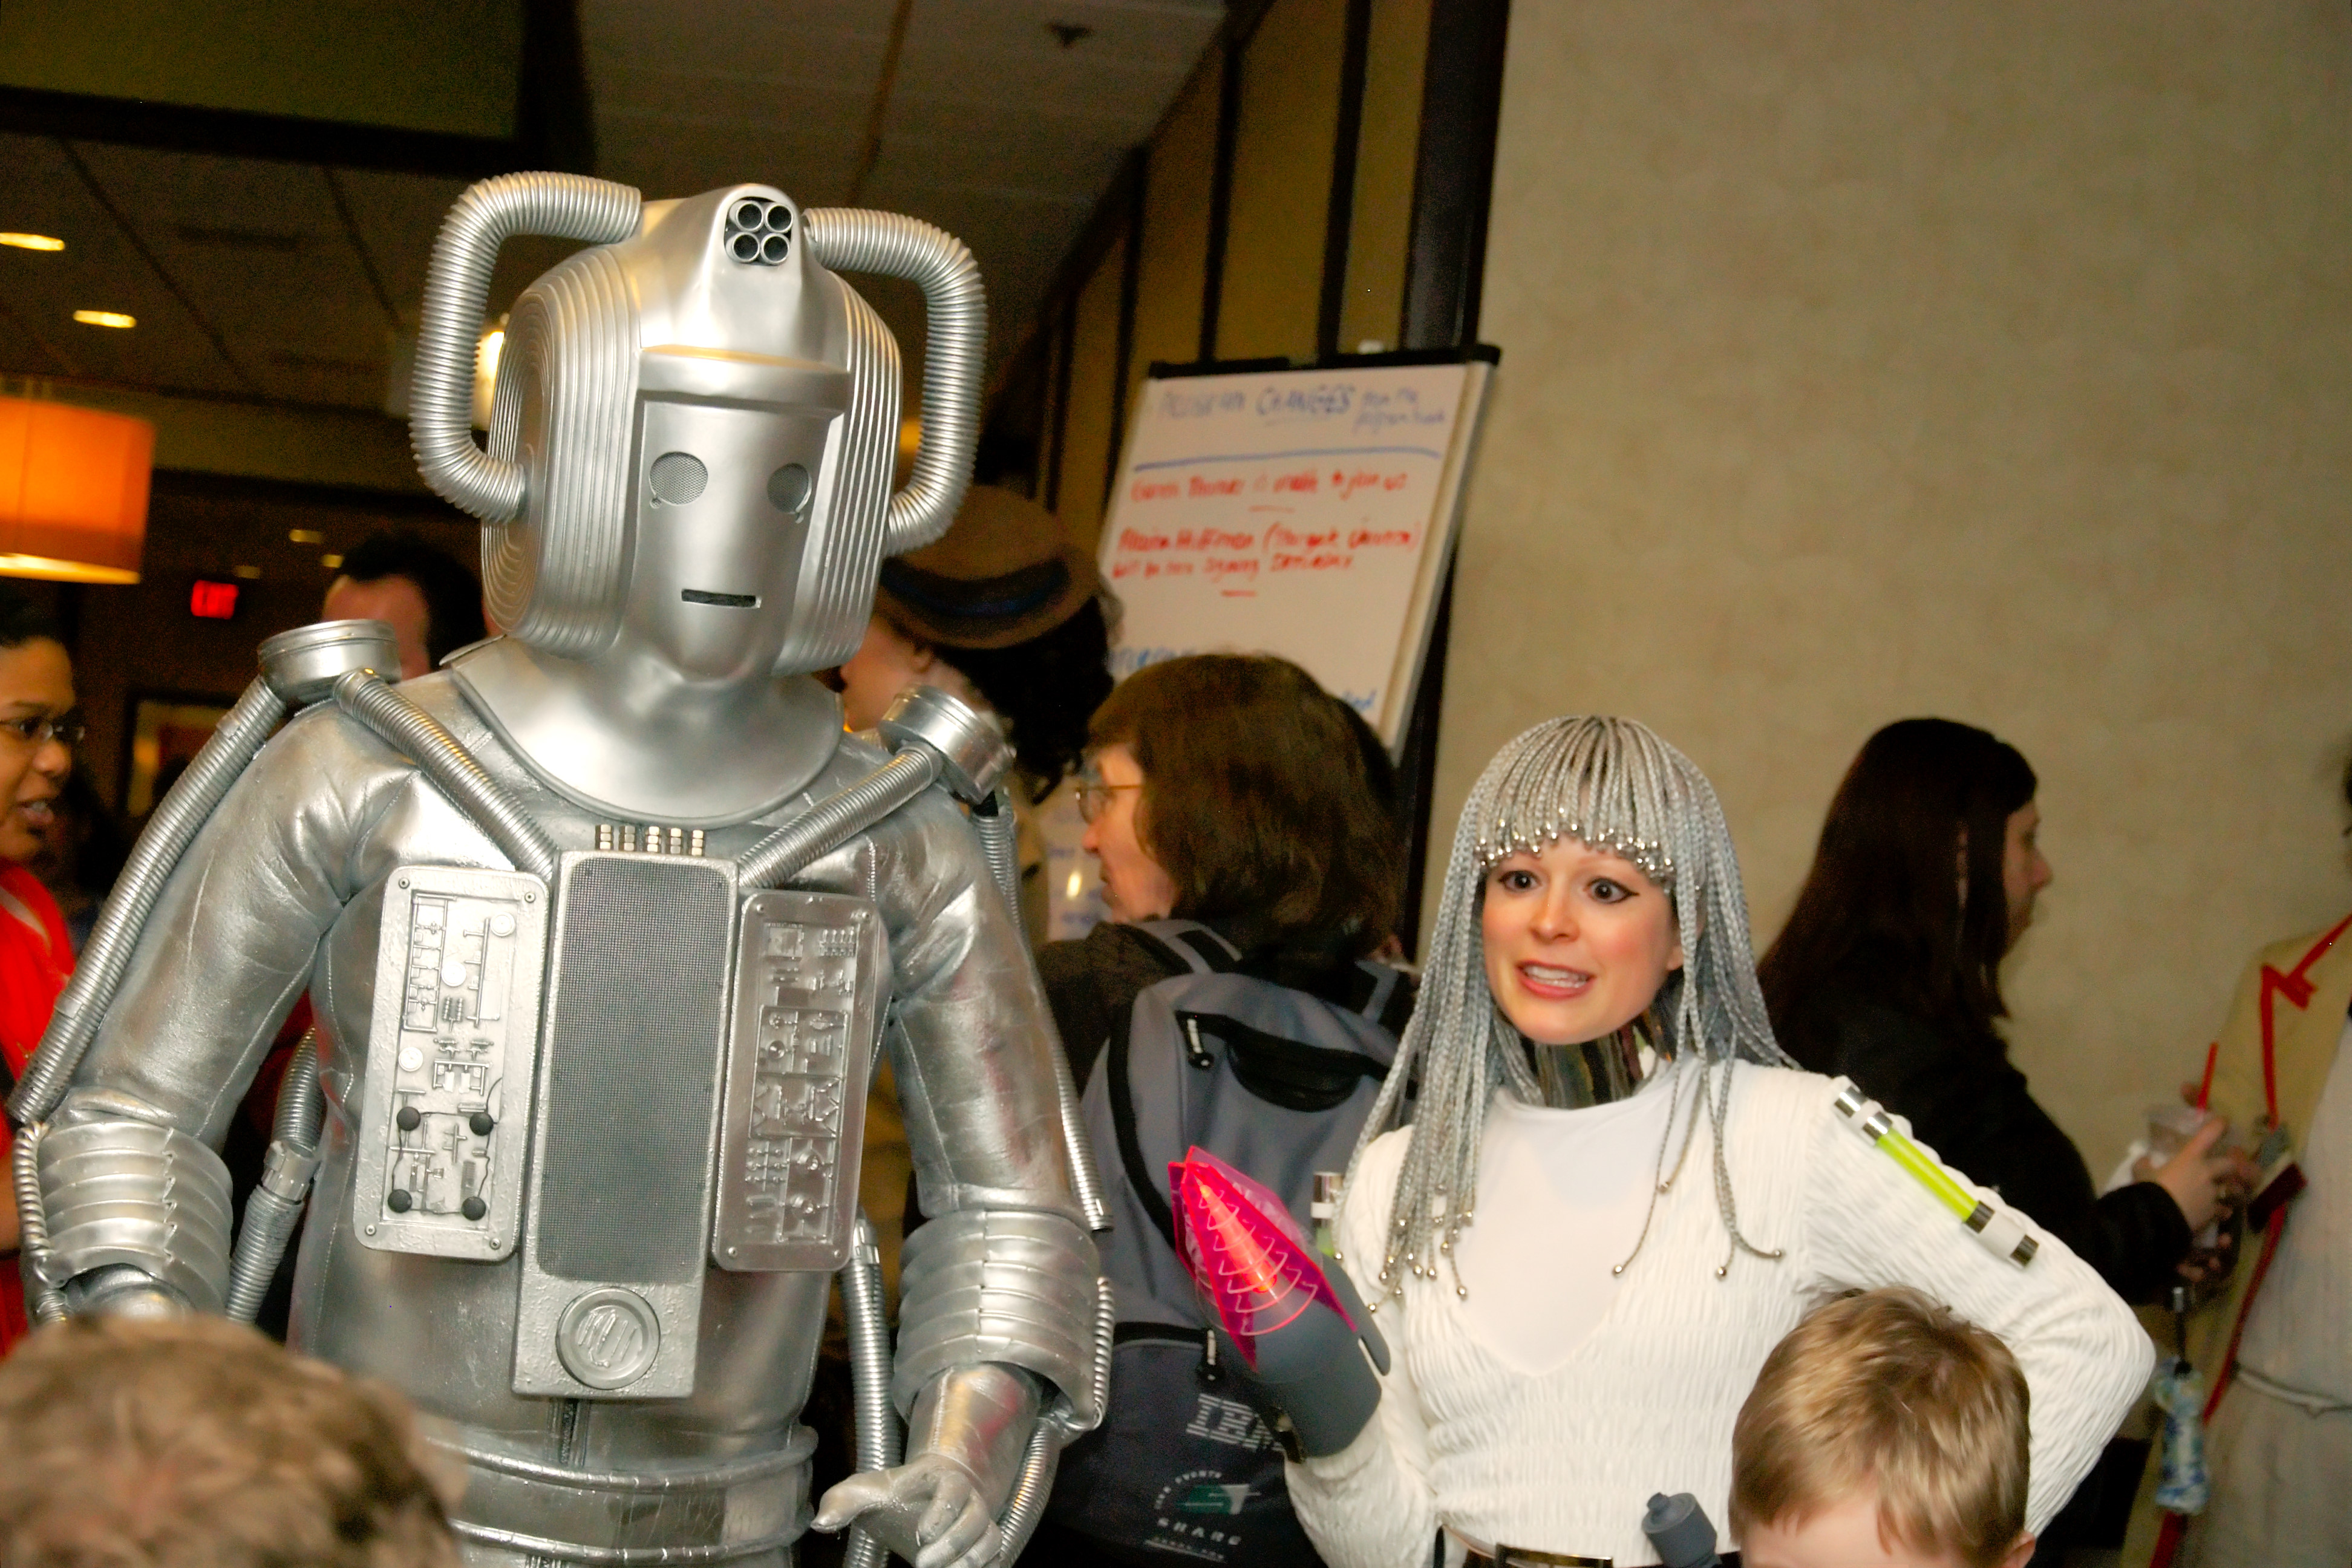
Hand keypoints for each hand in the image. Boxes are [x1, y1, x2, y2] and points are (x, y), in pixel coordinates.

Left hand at [812, 1453, 999, 1567]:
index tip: (920, 1535)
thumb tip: (819, 1523)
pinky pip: (996, 1561)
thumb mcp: (865, 1491)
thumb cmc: (894, 1494)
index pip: (954, 1489)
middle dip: (954, 1544)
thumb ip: (842, 1502)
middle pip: (977, 1519)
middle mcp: (970, 1500)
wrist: (925, 1497)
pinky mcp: (984, 1547)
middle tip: (922, 1564)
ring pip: (992, 1541)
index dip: (942, 1511)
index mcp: (944, 1479)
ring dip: (972, 1561)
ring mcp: (981, 1524)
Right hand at [2134, 1117, 2255, 1234]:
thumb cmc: (2150, 1189)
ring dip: (2224, 1191)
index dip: (2217, 1126)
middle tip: (2224, 1168)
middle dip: (2229, 1165)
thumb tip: (2145, 1160)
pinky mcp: (2213, 1213)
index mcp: (2189, 1158)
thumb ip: (2144, 1165)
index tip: (2224, 1121)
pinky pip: (2220, 1211)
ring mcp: (2212, 1194)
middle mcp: (2206, 1173)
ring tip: (2219, 1197)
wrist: (2158, 1218)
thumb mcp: (2140, 1174)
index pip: (2208, 1136)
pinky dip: (2218, 1212)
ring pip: (2227, 1190)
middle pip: (2229, 1164)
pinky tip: (2213, 1215)